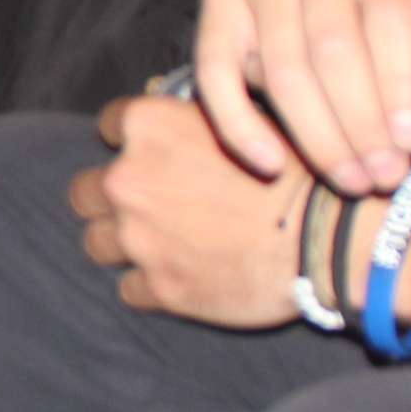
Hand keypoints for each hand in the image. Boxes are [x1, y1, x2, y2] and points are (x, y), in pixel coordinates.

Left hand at [70, 97, 307, 327]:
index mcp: (149, 127)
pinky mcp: (159, 289)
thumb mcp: (245, 121)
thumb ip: (194, 124)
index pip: (108, 124)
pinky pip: (130, 289)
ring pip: (96, 243)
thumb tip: (179, 127)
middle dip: (107, 199)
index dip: (130, 141)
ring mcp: (138, 238)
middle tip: (147, 207)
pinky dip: (151, 286)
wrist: (327, 236)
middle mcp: (128, 180)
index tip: (150, 153)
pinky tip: (184, 277)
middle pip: (83, 192)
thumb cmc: (298, 172)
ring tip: (163, 246)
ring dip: (123, 244)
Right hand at [193, 0, 410, 193]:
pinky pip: (217, 69)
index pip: (390, 10)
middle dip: (361, 121)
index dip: (402, 82)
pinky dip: (240, 124)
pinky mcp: (219, 0)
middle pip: (332, 43)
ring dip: (318, 136)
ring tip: (351, 179)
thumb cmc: (407, 35)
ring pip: (282, 65)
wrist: (353, 18)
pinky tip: (272, 165)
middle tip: (383, 174)